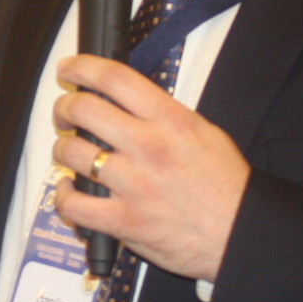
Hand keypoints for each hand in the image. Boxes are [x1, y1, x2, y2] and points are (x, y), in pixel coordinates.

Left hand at [51, 54, 249, 281]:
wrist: (240, 234)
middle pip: (84, 110)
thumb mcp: (204, 133)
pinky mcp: (124, 221)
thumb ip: (165, 116)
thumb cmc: (226, 187)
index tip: (70, 68)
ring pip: (72, 153)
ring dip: (62, 149)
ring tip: (67, 152)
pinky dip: (63, 196)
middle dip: (64, 108)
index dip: (83, 67)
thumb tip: (128, 104)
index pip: (115, 79)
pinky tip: (69, 191)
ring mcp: (133, 185)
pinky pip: (74, 205)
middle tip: (64, 112)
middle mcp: (149, 147)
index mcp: (171, 121)